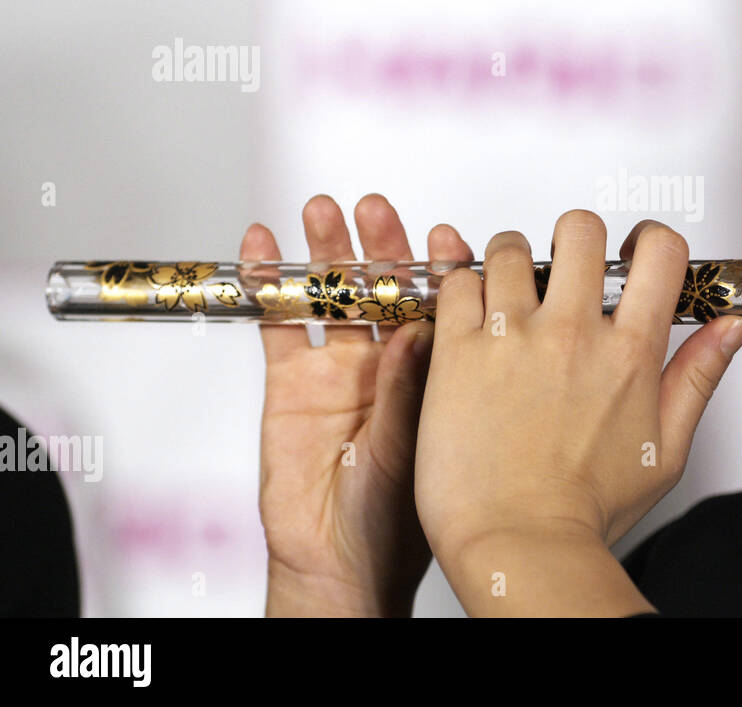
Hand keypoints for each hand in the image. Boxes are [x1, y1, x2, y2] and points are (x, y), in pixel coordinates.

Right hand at [244, 193, 472, 615]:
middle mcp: (387, 362)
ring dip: (327, 252)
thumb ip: (415, 386)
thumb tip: (426, 327)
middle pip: (383, 289)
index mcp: (432, 372)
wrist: (344, 563)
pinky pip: (279, 324)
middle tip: (375, 209)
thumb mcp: (420, 443)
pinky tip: (264, 248)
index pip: (439, 305)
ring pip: (332, 296)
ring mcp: (339, 368)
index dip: (440, 269)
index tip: (445, 236)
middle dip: (379, 246)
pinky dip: (270, 284)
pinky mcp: (291, 382)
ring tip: (322, 212)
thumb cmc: (399, 516)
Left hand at [413, 211, 741, 611]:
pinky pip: (457, 281)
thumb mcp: (666, 448)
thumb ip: (699, 376)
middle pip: (581, 228)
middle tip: (566, 265)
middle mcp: (574, 333)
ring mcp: (514, 337)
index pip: (659, 251)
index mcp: (630, 353)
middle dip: (576, 238)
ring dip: (514, 261)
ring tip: (510, 292)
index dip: (649, 238)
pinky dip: (463, 287)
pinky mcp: (460, 350)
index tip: (634, 249)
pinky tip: (473, 316)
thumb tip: (731, 329)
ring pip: (512, 247)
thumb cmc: (585, 509)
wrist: (517, 542)